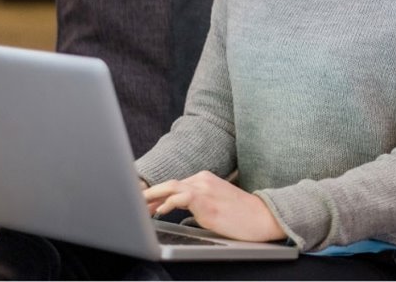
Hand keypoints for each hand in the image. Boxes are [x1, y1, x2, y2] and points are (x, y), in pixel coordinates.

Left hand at [143, 171, 285, 241]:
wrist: (262, 216)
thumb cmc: (242, 215)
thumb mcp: (216, 205)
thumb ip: (198, 204)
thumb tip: (180, 213)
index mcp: (205, 179)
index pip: (175, 185)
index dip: (157, 195)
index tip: (145, 204)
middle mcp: (203, 179)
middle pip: (169, 184)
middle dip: (149, 193)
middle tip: (134, 202)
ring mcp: (204, 188)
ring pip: (170, 188)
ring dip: (152, 197)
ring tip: (138, 206)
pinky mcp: (205, 199)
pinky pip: (180, 197)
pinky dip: (166, 203)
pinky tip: (159, 211)